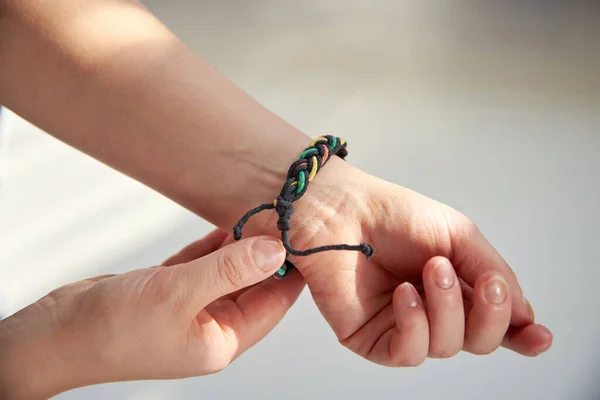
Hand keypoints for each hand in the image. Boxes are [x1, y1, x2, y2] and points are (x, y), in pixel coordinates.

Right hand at [0, 230, 304, 398]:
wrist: (56, 333)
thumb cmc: (113, 330)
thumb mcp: (179, 295)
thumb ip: (230, 270)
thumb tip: (276, 250)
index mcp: (221, 339)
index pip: (273, 303)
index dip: (292, 270)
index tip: (306, 236)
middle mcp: (210, 324)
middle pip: (252, 285)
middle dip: (267, 253)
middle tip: (284, 215)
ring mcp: (188, 307)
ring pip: (227, 271)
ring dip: (240, 246)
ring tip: (259, 212)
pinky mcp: (167, 290)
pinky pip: (201, 265)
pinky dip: (213, 246)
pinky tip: (226, 224)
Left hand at [278, 157, 551, 365]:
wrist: (342, 211)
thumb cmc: (393, 215)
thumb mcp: (458, 235)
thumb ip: (491, 271)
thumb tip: (524, 315)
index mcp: (456, 286)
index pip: (493, 322)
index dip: (519, 333)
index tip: (539, 336)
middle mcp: (432, 311)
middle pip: (479, 340)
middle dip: (486, 314)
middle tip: (469, 277)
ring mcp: (403, 326)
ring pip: (447, 346)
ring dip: (446, 308)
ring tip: (428, 271)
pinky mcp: (372, 339)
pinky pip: (408, 353)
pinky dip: (415, 324)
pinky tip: (404, 294)